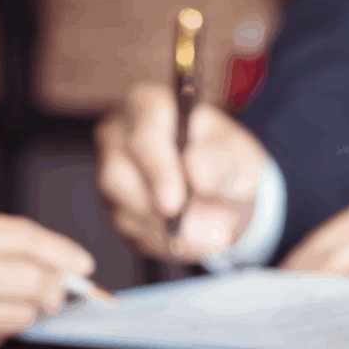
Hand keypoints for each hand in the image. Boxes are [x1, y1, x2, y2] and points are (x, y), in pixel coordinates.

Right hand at [95, 83, 270, 262]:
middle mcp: (118, 135)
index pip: (142, 132)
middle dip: (158, 210)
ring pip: (124, 209)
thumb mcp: (239, 156)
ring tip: (211, 237)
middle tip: (195, 232)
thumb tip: (197, 172)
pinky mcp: (114, 206)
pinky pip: (131, 232)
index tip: (175, 203)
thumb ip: (223, 162)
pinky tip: (193, 240)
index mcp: (148, 105)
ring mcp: (110, 171)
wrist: (224, 186)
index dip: (157, 169)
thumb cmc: (227, 158)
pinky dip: (165, 243)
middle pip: (117, 174)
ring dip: (168, 232)